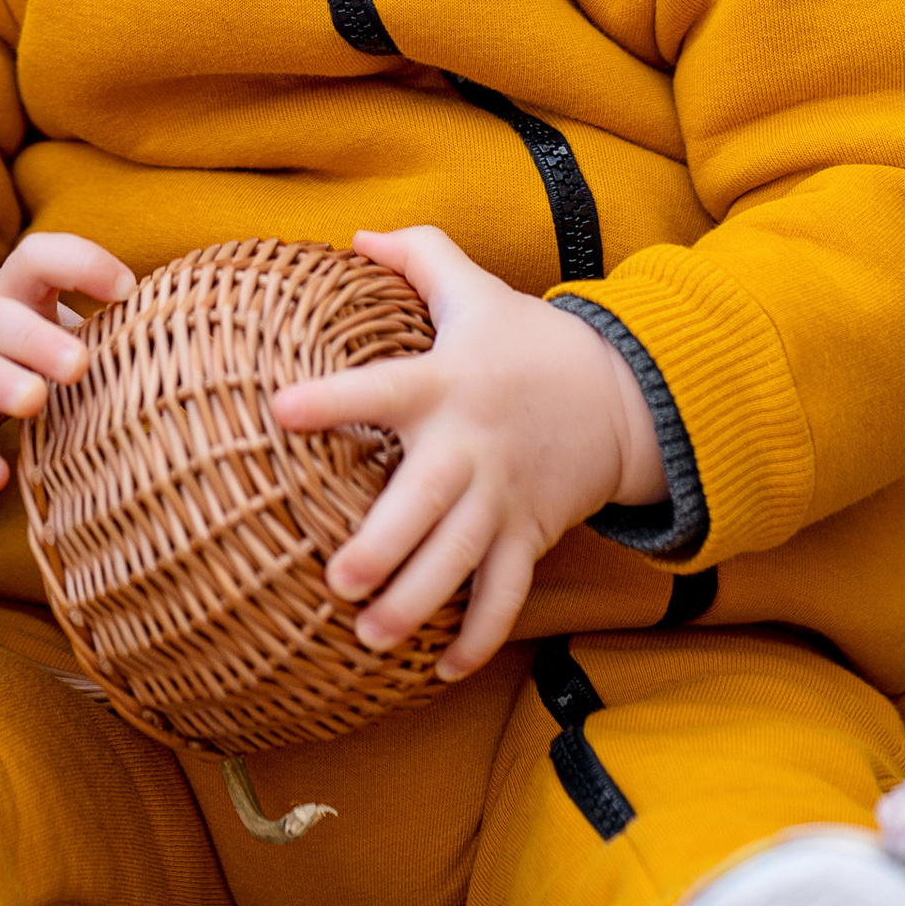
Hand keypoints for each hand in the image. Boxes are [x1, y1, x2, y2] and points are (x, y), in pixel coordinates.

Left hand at [270, 225, 665, 680]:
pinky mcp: (528, 536)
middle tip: (338, 581)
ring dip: (418, 604)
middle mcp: (470, 448)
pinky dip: (479, 636)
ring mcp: (502, 500)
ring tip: (368, 637)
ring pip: (461, 563)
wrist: (625, 395)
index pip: (379, 390)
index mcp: (444, 385)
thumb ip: (418, 254)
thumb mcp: (475, 288)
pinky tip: (440, 669)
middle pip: (423, 505)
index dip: (331, 401)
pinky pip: (506, 597)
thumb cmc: (529, 340)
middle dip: (383, 547)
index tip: (279, 410)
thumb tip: (354, 236)